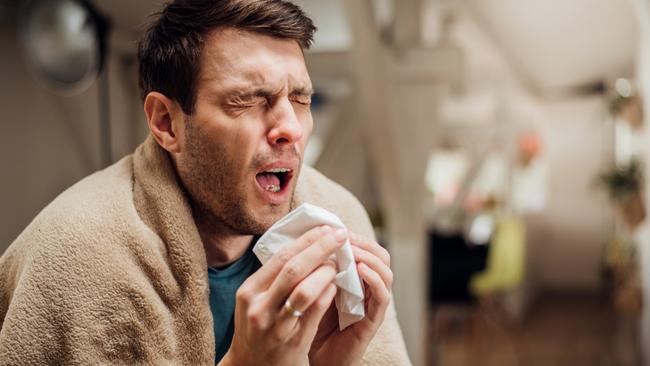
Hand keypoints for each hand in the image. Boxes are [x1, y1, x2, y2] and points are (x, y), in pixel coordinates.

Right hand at [221, 226, 345, 365]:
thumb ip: (273, 277)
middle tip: (340, 235)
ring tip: (338, 262)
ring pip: (305, 290)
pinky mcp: (294, 341)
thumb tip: (304, 244)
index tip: (325, 229)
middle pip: (293, 268)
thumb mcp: (255, 300)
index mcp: (249, 291)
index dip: (306, 240)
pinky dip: (328, 294)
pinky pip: (315, 311)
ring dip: (326, 272)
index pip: (280, 257)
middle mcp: (259, 307)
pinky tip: (336, 285)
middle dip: (320, 248)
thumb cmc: (258, 327)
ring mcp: (276, 325)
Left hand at [309, 232, 391, 365]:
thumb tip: (311, 235)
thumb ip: (317, 266)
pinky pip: (382, 297)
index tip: (336, 228)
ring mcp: (373, 305)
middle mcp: (368, 289)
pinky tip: (359, 269)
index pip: (366, 248)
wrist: (315, 357)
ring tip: (353, 251)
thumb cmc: (311, 320)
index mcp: (355, 278)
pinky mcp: (373, 321)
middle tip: (346, 237)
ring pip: (386, 273)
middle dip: (364, 243)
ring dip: (370, 258)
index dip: (355, 236)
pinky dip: (374, 280)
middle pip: (381, 256)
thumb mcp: (313, 286)